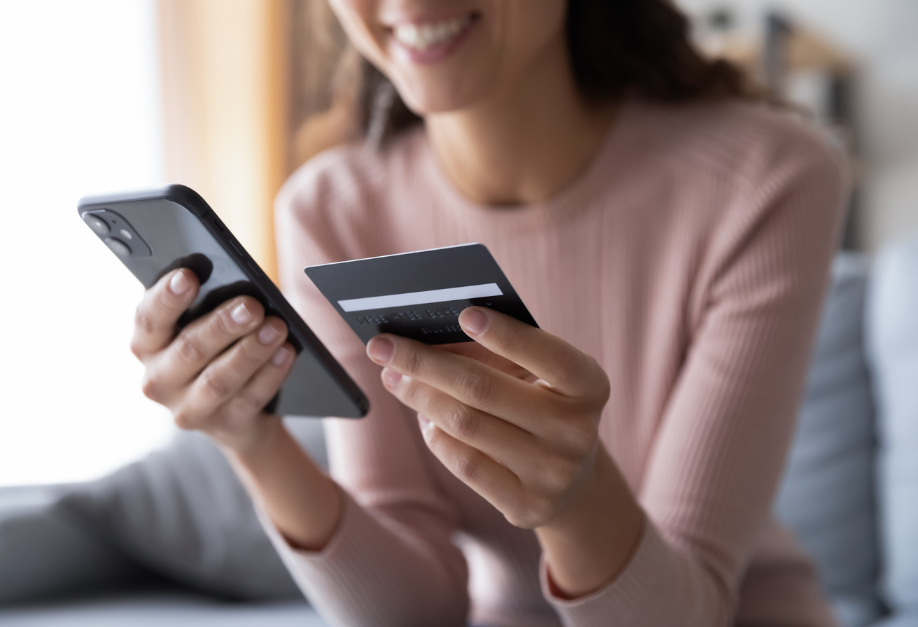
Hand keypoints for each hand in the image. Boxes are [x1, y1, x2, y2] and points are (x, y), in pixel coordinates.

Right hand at [131, 268, 295, 451]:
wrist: (236, 413)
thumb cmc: (216, 350)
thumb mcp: (201, 326)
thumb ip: (205, 305)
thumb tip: (236, 282)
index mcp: (148, 345)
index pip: (149, 319)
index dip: (166, 297)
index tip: (188, 276)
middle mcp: (159, 380)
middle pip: (189, 349)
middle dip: (223, 325)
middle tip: (252, 306)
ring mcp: (188, 408)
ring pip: (219, 379)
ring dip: (251, 351)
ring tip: (277, 327)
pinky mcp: (223, 426)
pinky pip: (249, 398)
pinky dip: (271, 373)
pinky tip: (286, 352)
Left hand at [366, 306, 610, 528]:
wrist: (574, 481)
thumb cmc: (544, 405)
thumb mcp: (540, 375)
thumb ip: (498, 353)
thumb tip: (426, 338)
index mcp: (590, 387)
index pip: (552, 357)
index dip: (509, 336)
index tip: (464, 314)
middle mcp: (578, 432)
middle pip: (485, 390)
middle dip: (425, 363)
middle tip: (384, 345)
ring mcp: (554, 474)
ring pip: (466, 425)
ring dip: (419, 396)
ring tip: (394, 377)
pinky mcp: (527, 507)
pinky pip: (464, 464)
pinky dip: (436, 436)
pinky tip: (424, 418)